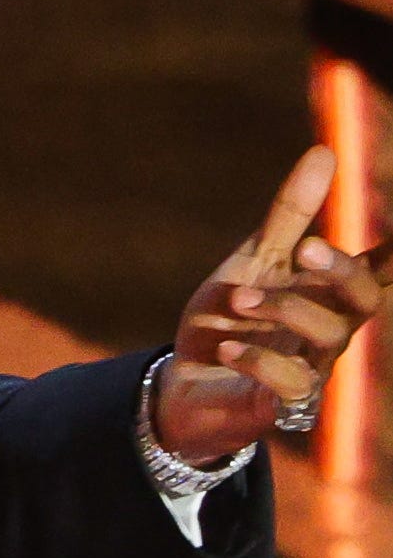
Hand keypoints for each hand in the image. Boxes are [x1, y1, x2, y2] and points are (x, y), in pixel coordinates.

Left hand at [159, 145, 389, 465]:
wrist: (184, 381)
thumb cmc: (232, 319)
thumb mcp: (254, 260)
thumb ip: (290, 215)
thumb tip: (324, 152)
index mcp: (328, 292)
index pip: (377, 269)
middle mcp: (331, 329)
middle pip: (364, 299)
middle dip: (341, 270)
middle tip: (306, 248)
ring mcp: (312, 368)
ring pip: (328, 336)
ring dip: (284, 309)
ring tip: (238, 299)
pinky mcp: (284, 404)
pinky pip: (292, 383)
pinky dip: (259, 360)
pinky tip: (228, 347)